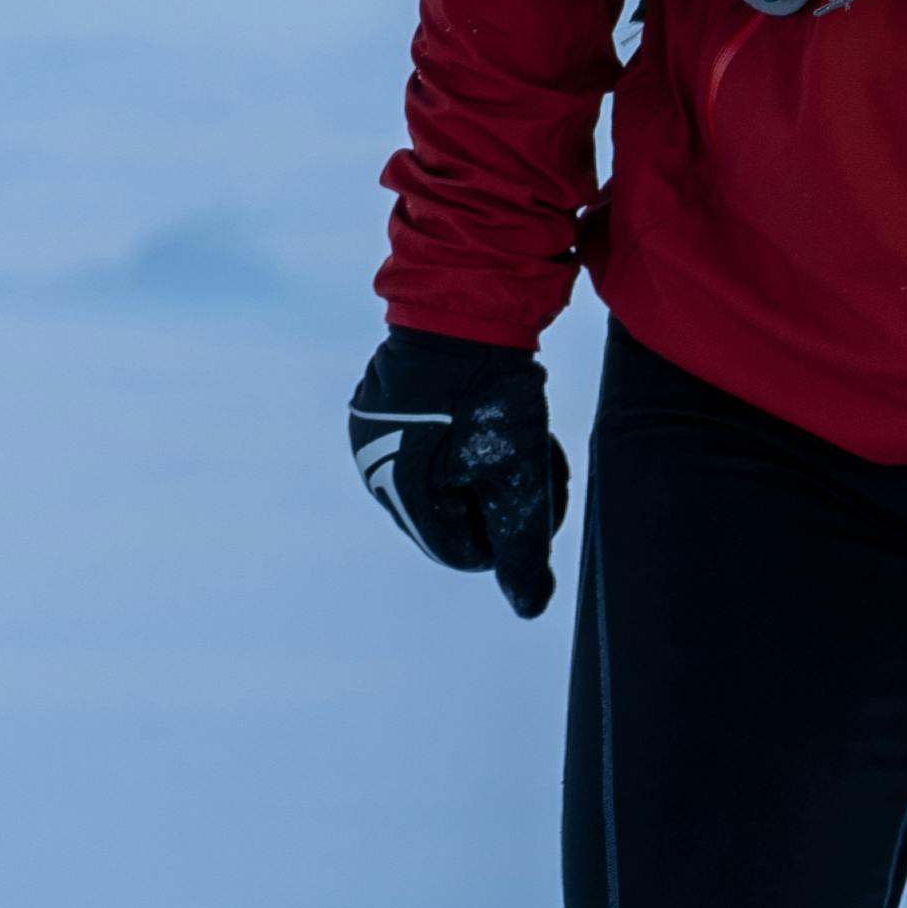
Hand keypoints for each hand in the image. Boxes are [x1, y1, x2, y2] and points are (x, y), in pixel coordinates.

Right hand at [348, 328, 567, 617]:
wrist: (466, 299)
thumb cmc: (491, 387)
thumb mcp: (518, 466)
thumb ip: (523, 544)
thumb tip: (531, 607)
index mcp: (397, 490)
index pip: (460, 551)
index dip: (507, 534)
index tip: (533, 495)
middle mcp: (372, 467)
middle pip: (451, 518)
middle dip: (496, 500)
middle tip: (534, 460)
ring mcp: (373, 433)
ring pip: (442, 483)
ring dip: (483, 473)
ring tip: (515, 434)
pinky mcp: (383, 405)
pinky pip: (429, 450)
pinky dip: (464, 446)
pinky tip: (488, 417)